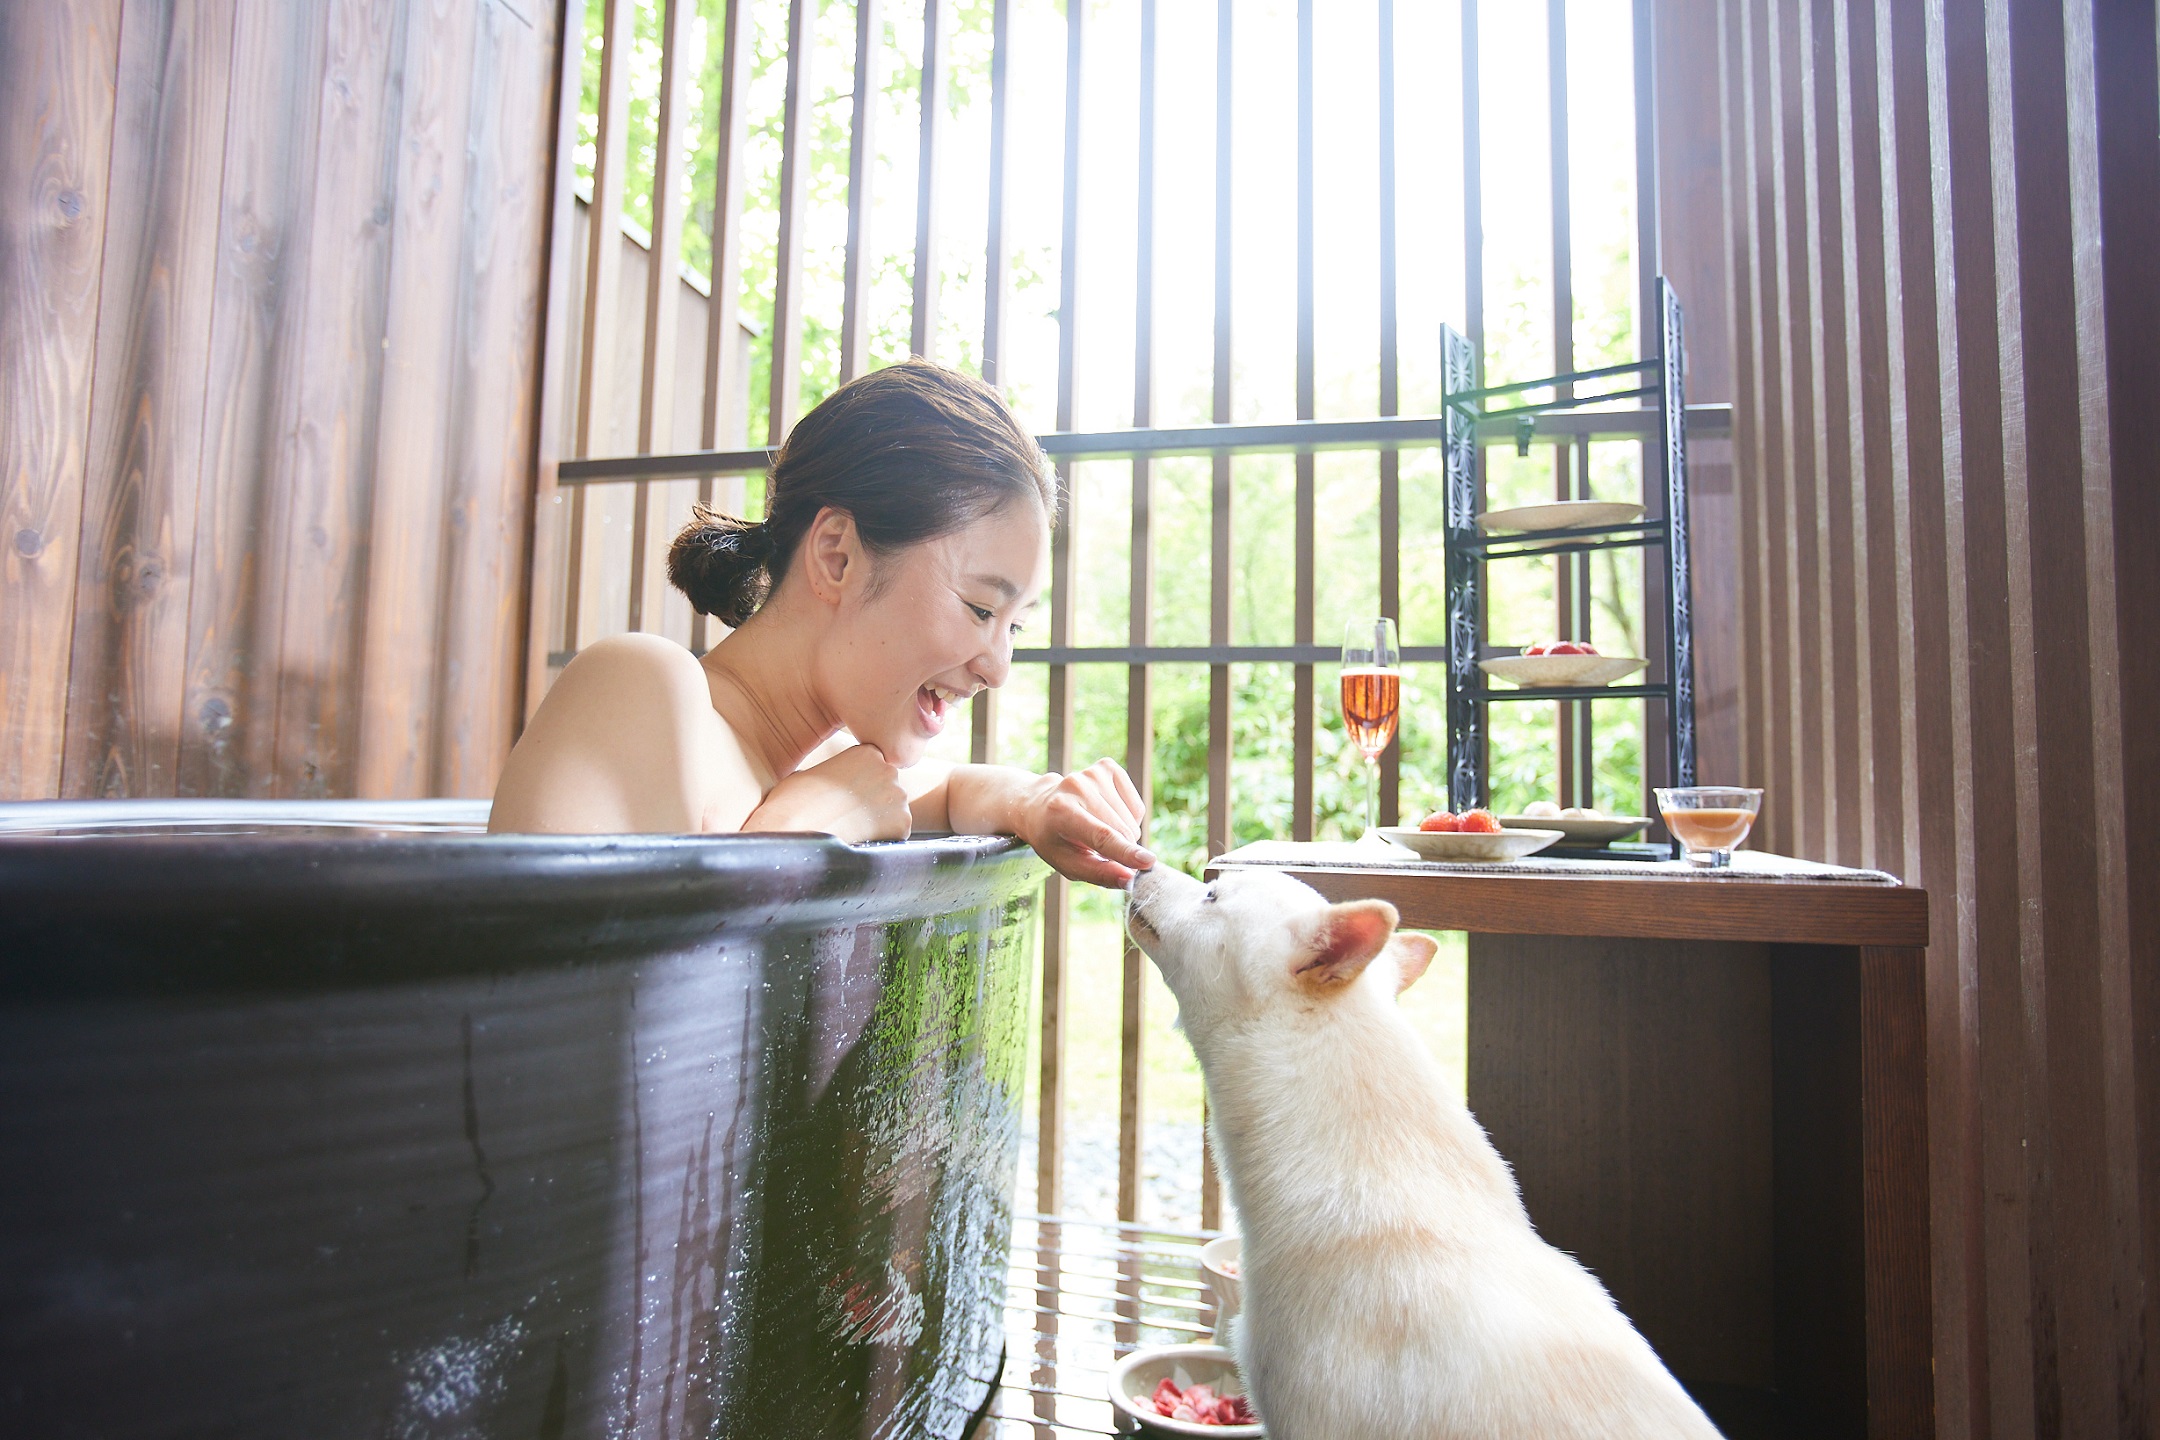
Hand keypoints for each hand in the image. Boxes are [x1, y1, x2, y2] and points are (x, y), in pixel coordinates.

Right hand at [745, 743, 910, 842]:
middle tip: (850, 815)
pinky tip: (861, 838)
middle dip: (874, 801)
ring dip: (879, 820)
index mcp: (866, 752)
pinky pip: (898, 832)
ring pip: (894, 810)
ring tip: (852, 827)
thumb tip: (836, 784)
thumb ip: (835, 772)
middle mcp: (888, 769)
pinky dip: (884, 838)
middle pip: (888, 788)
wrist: (792, 827)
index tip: (846, 797)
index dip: (861, 785)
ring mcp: (898, 796)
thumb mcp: (812, 772)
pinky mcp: (903, 822)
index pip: (875, 768)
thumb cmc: (793, 800)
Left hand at [1015, 758, 1153, 887]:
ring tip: (1098, 830)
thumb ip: (1098, 873)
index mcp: (1062, 812)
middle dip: (1121, 849)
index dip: (1125, 851)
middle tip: (1098, 849)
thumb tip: (1130, 879)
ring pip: (1132, 821)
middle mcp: (1077, 786)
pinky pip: (1137, 807)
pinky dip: (1129, 818)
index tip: (1149, 862)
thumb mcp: (1067, 864)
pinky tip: (1108, 815)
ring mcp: (1093, 773)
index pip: (1101, 835)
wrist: (1040, 806)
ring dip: (1124, 834)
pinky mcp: (1108, 767)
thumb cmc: (1054, 840)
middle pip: (1122, 830)